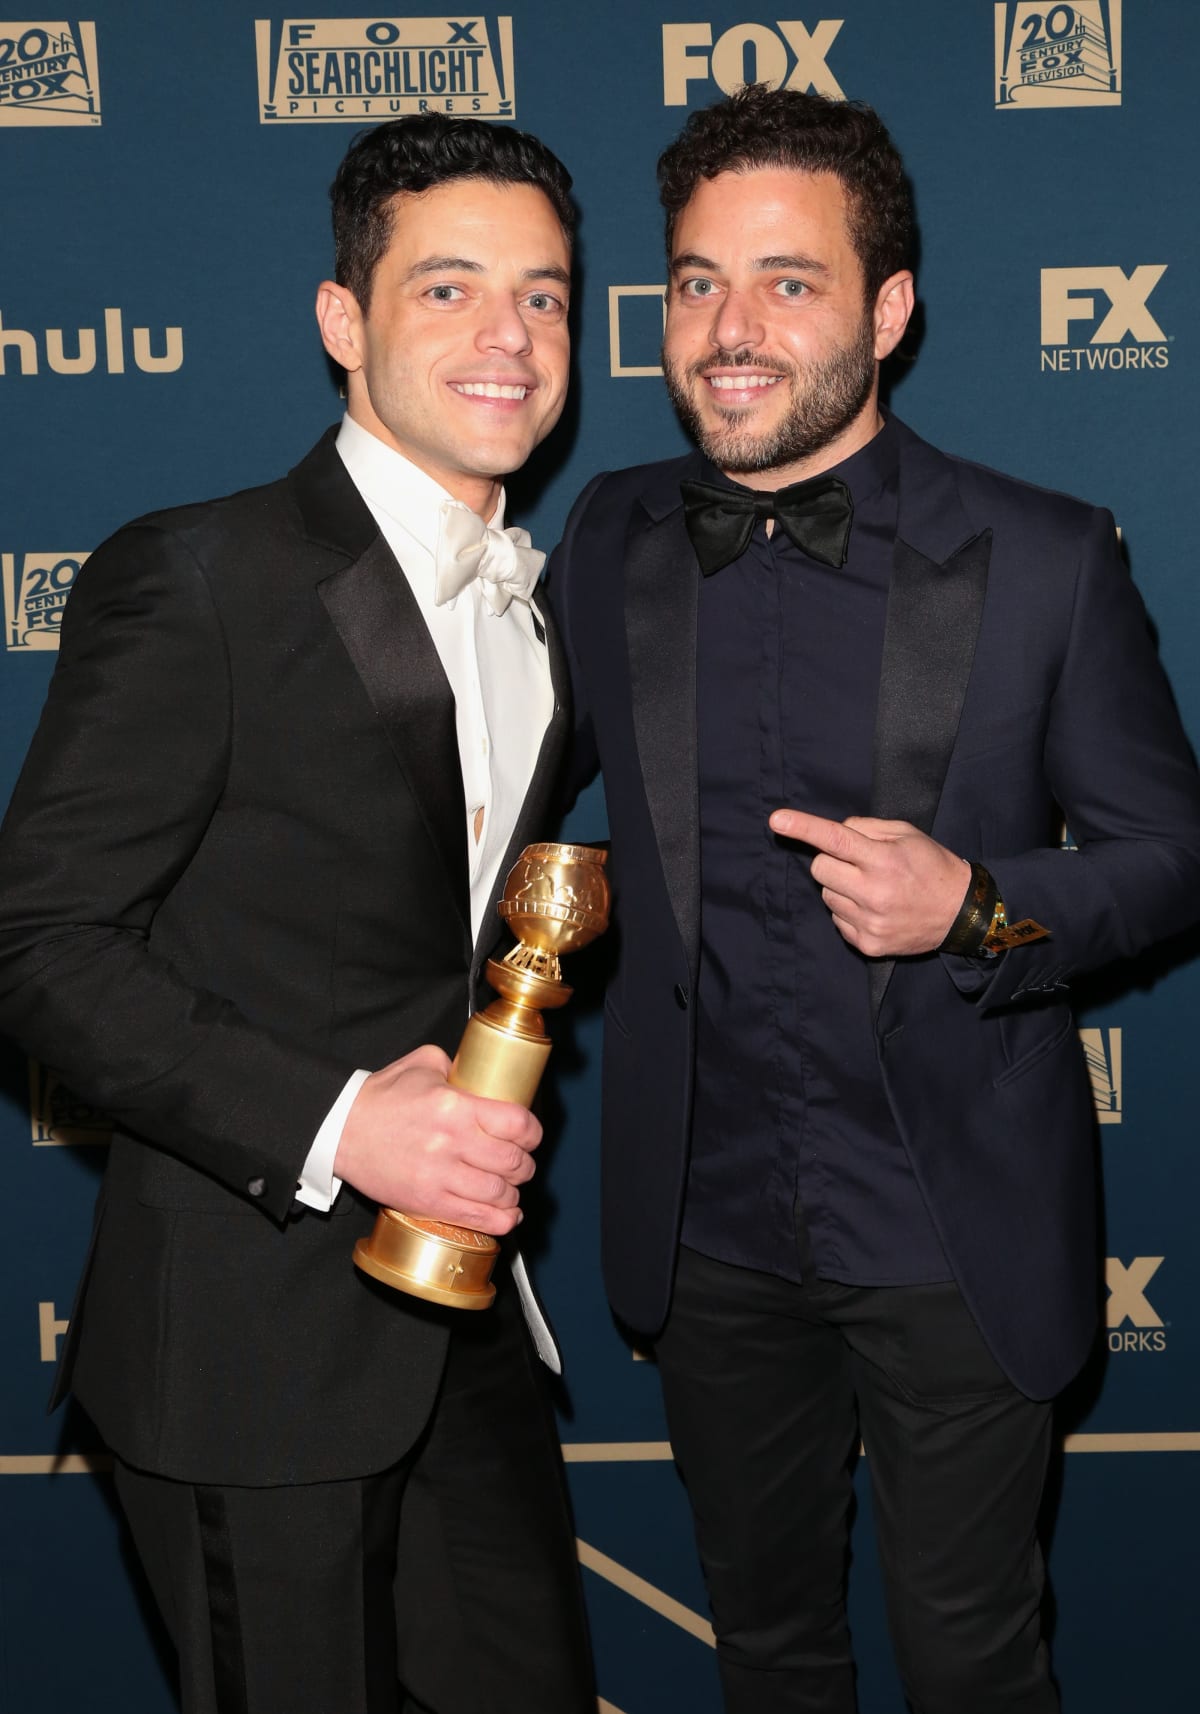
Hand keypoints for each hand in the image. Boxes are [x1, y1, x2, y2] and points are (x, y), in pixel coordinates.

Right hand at [333, 1044, 540, 1234]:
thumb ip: (456, 1065)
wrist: (339, 1130)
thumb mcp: (422, 1064)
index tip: (531, 1136)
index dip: (533, 1133)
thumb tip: (480, 1072)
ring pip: (500, 1194)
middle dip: (525, 1165)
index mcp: (455, 1106)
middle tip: (521, 1163)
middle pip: (514, 1162)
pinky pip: (476, 1218)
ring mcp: (440, 1176)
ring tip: (510, 1188)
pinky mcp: (427, 1202)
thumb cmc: (379, 1098)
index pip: (518, 1124)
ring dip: (514, 1194)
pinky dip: (501, 1221)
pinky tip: (507, 1215)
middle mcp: (452, 1142)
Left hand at [768, 809, 970, 957]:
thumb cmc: (932, 866)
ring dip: (840, 887)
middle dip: (830, 861)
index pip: (835, 839)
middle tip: (856, 863)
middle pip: (820, 869)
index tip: (777, 820)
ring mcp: (869, 922)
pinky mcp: (868, 944)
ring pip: (826, 896)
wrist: (960, 914)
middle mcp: (874, 892)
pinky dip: (848, 911)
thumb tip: (833, 832)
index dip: (803, 827)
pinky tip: (874, 908)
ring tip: (871, 888)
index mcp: (884, 860)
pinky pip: (836, 920)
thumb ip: (866, 828)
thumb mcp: (906, 834)